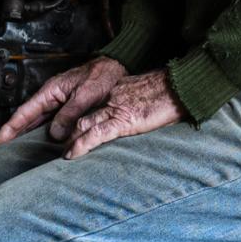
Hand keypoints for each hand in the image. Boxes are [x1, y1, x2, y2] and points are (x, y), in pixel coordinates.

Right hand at [0, 56, 127, 146]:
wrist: (117, 67)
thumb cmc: (102, 75)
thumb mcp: (85, 94)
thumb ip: (70, 113)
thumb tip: (55, 133)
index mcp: (51, 90)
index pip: (25, 112)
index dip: (10, 127)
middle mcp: (52, 96)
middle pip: (27, 118)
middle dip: (13, 134)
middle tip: (1, 150)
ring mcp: (59, 102)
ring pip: (38, 121)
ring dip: (26, 134)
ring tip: (16, 150)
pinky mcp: (68, 107)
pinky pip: (51, 122)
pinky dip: (43, 133)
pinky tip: (41, 143)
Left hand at [60, 67, 181, 157]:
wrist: (179, 86)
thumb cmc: (171, 92)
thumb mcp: (148, 94)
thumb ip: (138, 104)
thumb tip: (138, 116)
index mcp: (118, 91)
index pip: (93, 105)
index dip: (80, 116)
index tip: (74, 127)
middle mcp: (112, 98)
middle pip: (83, 114)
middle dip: (69, 129)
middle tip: (61, 142)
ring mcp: (116, 110)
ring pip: (83, 125)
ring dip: (71, 141)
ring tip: (64, 153)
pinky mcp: (123, 121)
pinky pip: (96, 135)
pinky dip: (81, 145)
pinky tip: (72, 155)